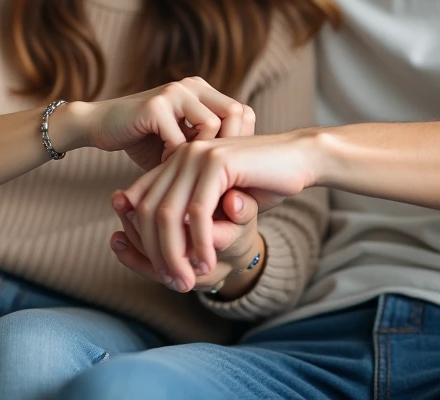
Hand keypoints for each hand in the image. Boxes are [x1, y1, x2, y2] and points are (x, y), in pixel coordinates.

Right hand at [58, 77, 255, 171]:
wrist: (97, 126)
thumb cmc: (142, 141)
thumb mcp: (181, 144)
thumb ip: (208, 150)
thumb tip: (246, 178)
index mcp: (203, 91)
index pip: (243, 113)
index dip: (239, 144)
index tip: (225, 170)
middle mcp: (193, 85)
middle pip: (235, 114)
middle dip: (227, 150)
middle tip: (211, 175)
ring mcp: (174, 92)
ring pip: (212, 126)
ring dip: (200, 155)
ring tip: (184, 169)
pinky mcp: (155, 106)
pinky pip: (180, 140)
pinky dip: (174, 160)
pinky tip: (163, 168)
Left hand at [119, 131, 318, 291]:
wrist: (300, 158)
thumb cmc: (261, 181)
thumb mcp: (220, 199)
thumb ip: (189, 211)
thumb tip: (151, 237)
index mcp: (177, 159)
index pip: (140, 201)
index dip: (142, 239)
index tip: (158, 271)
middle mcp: (182, 155)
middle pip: (149, 211)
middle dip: (157, 253)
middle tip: (173, 283)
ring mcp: (197, 155)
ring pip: (169, 215)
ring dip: (175, 254)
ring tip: (187, 281)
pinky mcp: (218, 163)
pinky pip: (198, 212)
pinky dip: (199, 244)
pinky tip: (207, 264)